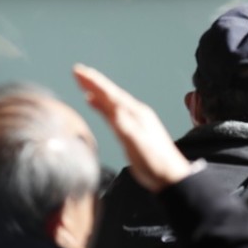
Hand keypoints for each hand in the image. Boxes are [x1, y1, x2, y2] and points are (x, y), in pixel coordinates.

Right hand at [72, 64, 192, 191]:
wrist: (171, 176)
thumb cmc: (155, 163)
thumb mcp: (139, 146)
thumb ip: (126, 128)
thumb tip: (114, 110)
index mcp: (135, 114)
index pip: (111, 94)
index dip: (94, 82)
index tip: (79, 71)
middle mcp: (135, 113)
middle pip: (110, 93)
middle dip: (93, 82)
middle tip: (77, 71)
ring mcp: (134, 120)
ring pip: (111, 100)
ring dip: (97, 91)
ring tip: (83, 83)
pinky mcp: (132, 129)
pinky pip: (113, 111)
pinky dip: (101, 105)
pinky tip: (94, 103)